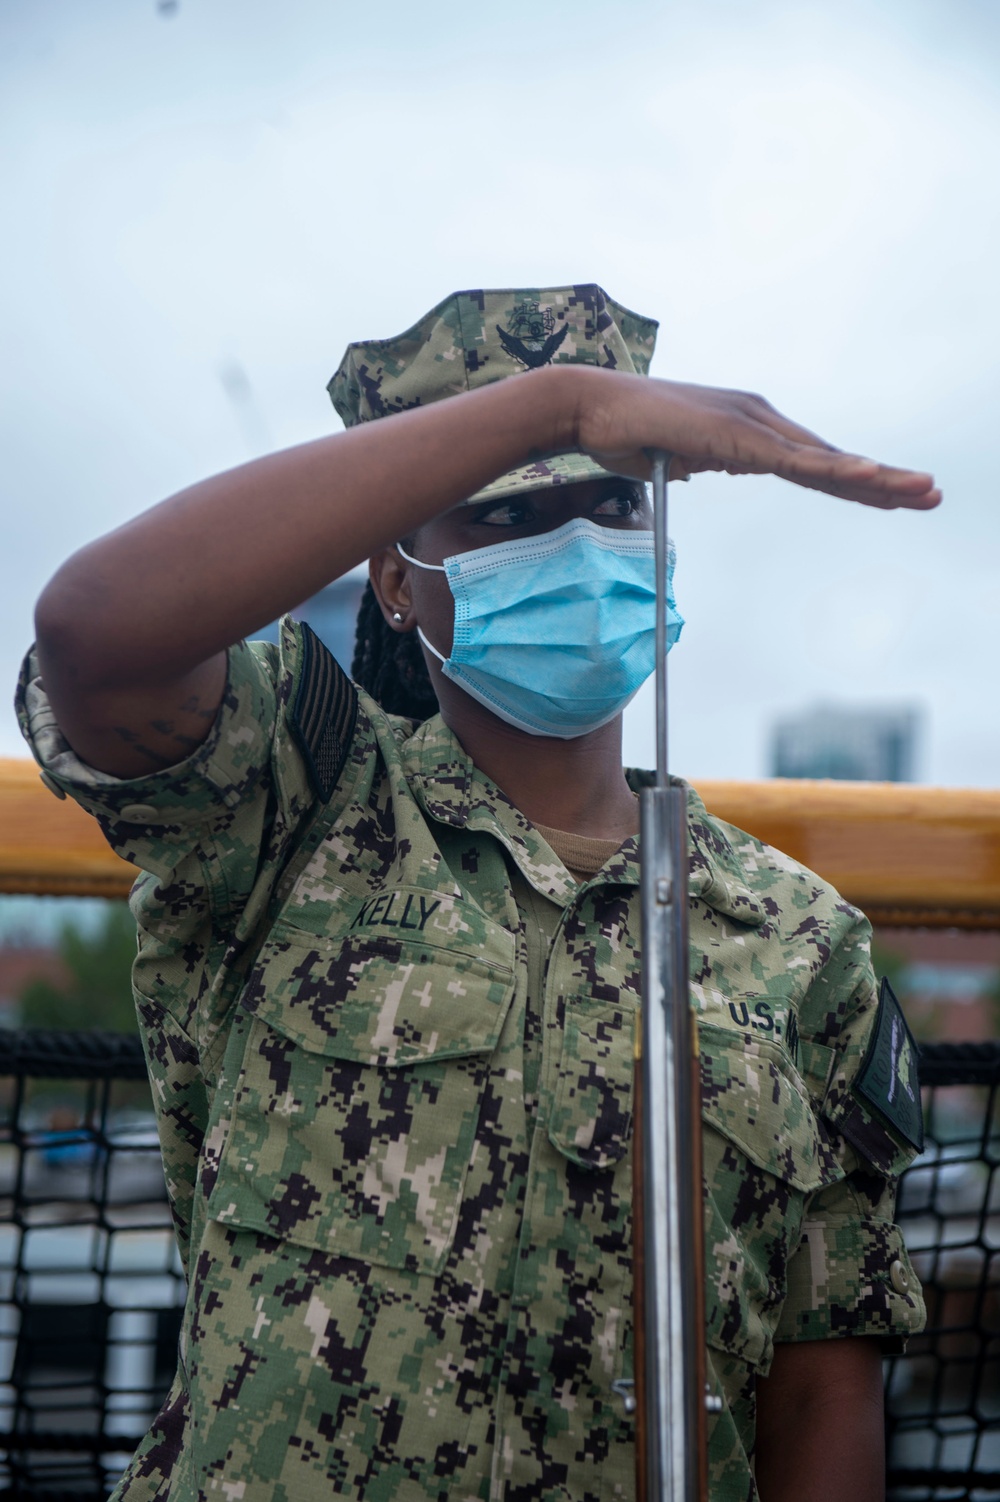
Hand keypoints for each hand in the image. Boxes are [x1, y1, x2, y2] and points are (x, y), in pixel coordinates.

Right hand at [568, 370, 940, 510]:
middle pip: (831, 458)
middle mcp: (760, 418)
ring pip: (824, 459)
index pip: (813, 462)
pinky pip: (794, 461)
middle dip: (884, 481)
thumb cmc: (623, 433)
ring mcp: (751, 424)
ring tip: (920, 491)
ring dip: (876, 478)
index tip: (894, 496)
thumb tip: (694, 472)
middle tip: (931, 495)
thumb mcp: (673, 458)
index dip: (856, 480)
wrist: (589, 409)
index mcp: (749, 427)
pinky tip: (870, 478)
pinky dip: (834, 470)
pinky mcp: (736, 435)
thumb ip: (694, 462)